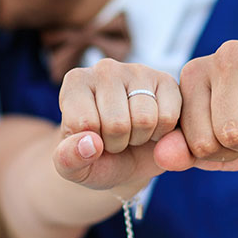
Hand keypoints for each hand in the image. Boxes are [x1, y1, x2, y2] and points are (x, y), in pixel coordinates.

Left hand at [54, 59, 180, 190]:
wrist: (126, 158)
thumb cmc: (95, 159)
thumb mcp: (74, 168)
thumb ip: (68, 159)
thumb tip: (91, 145)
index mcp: (75, 83)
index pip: (85, 123)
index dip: (92, 145)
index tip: (92, 140)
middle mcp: (105, 69)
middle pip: (117, 123)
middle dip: (118, 143)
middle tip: (115, 138)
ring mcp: (137, 71)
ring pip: (145, 120)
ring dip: (141, 138)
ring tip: (132, 131)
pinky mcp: (167, 80)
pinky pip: (169, 117)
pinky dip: (162, 134)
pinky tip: (152, 127)